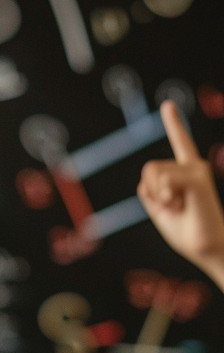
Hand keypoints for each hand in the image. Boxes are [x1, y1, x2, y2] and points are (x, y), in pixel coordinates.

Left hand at [138, 100, 223, 284]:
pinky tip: (180, 205)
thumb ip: (151, 194)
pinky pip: (164, 181)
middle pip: (149, 169)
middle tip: (172, 208)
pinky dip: (164, 197)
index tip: (168, 105)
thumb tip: (145, 181)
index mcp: (185, 174)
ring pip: (153, 174)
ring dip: (159, 197)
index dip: (174, 123)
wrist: (207, 247)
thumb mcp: (161, 211)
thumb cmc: (187, 232)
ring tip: (179, 207)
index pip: (179, 144)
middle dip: (151, 192)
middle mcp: (194, 167)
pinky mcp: (198, 178)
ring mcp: (197, 170)